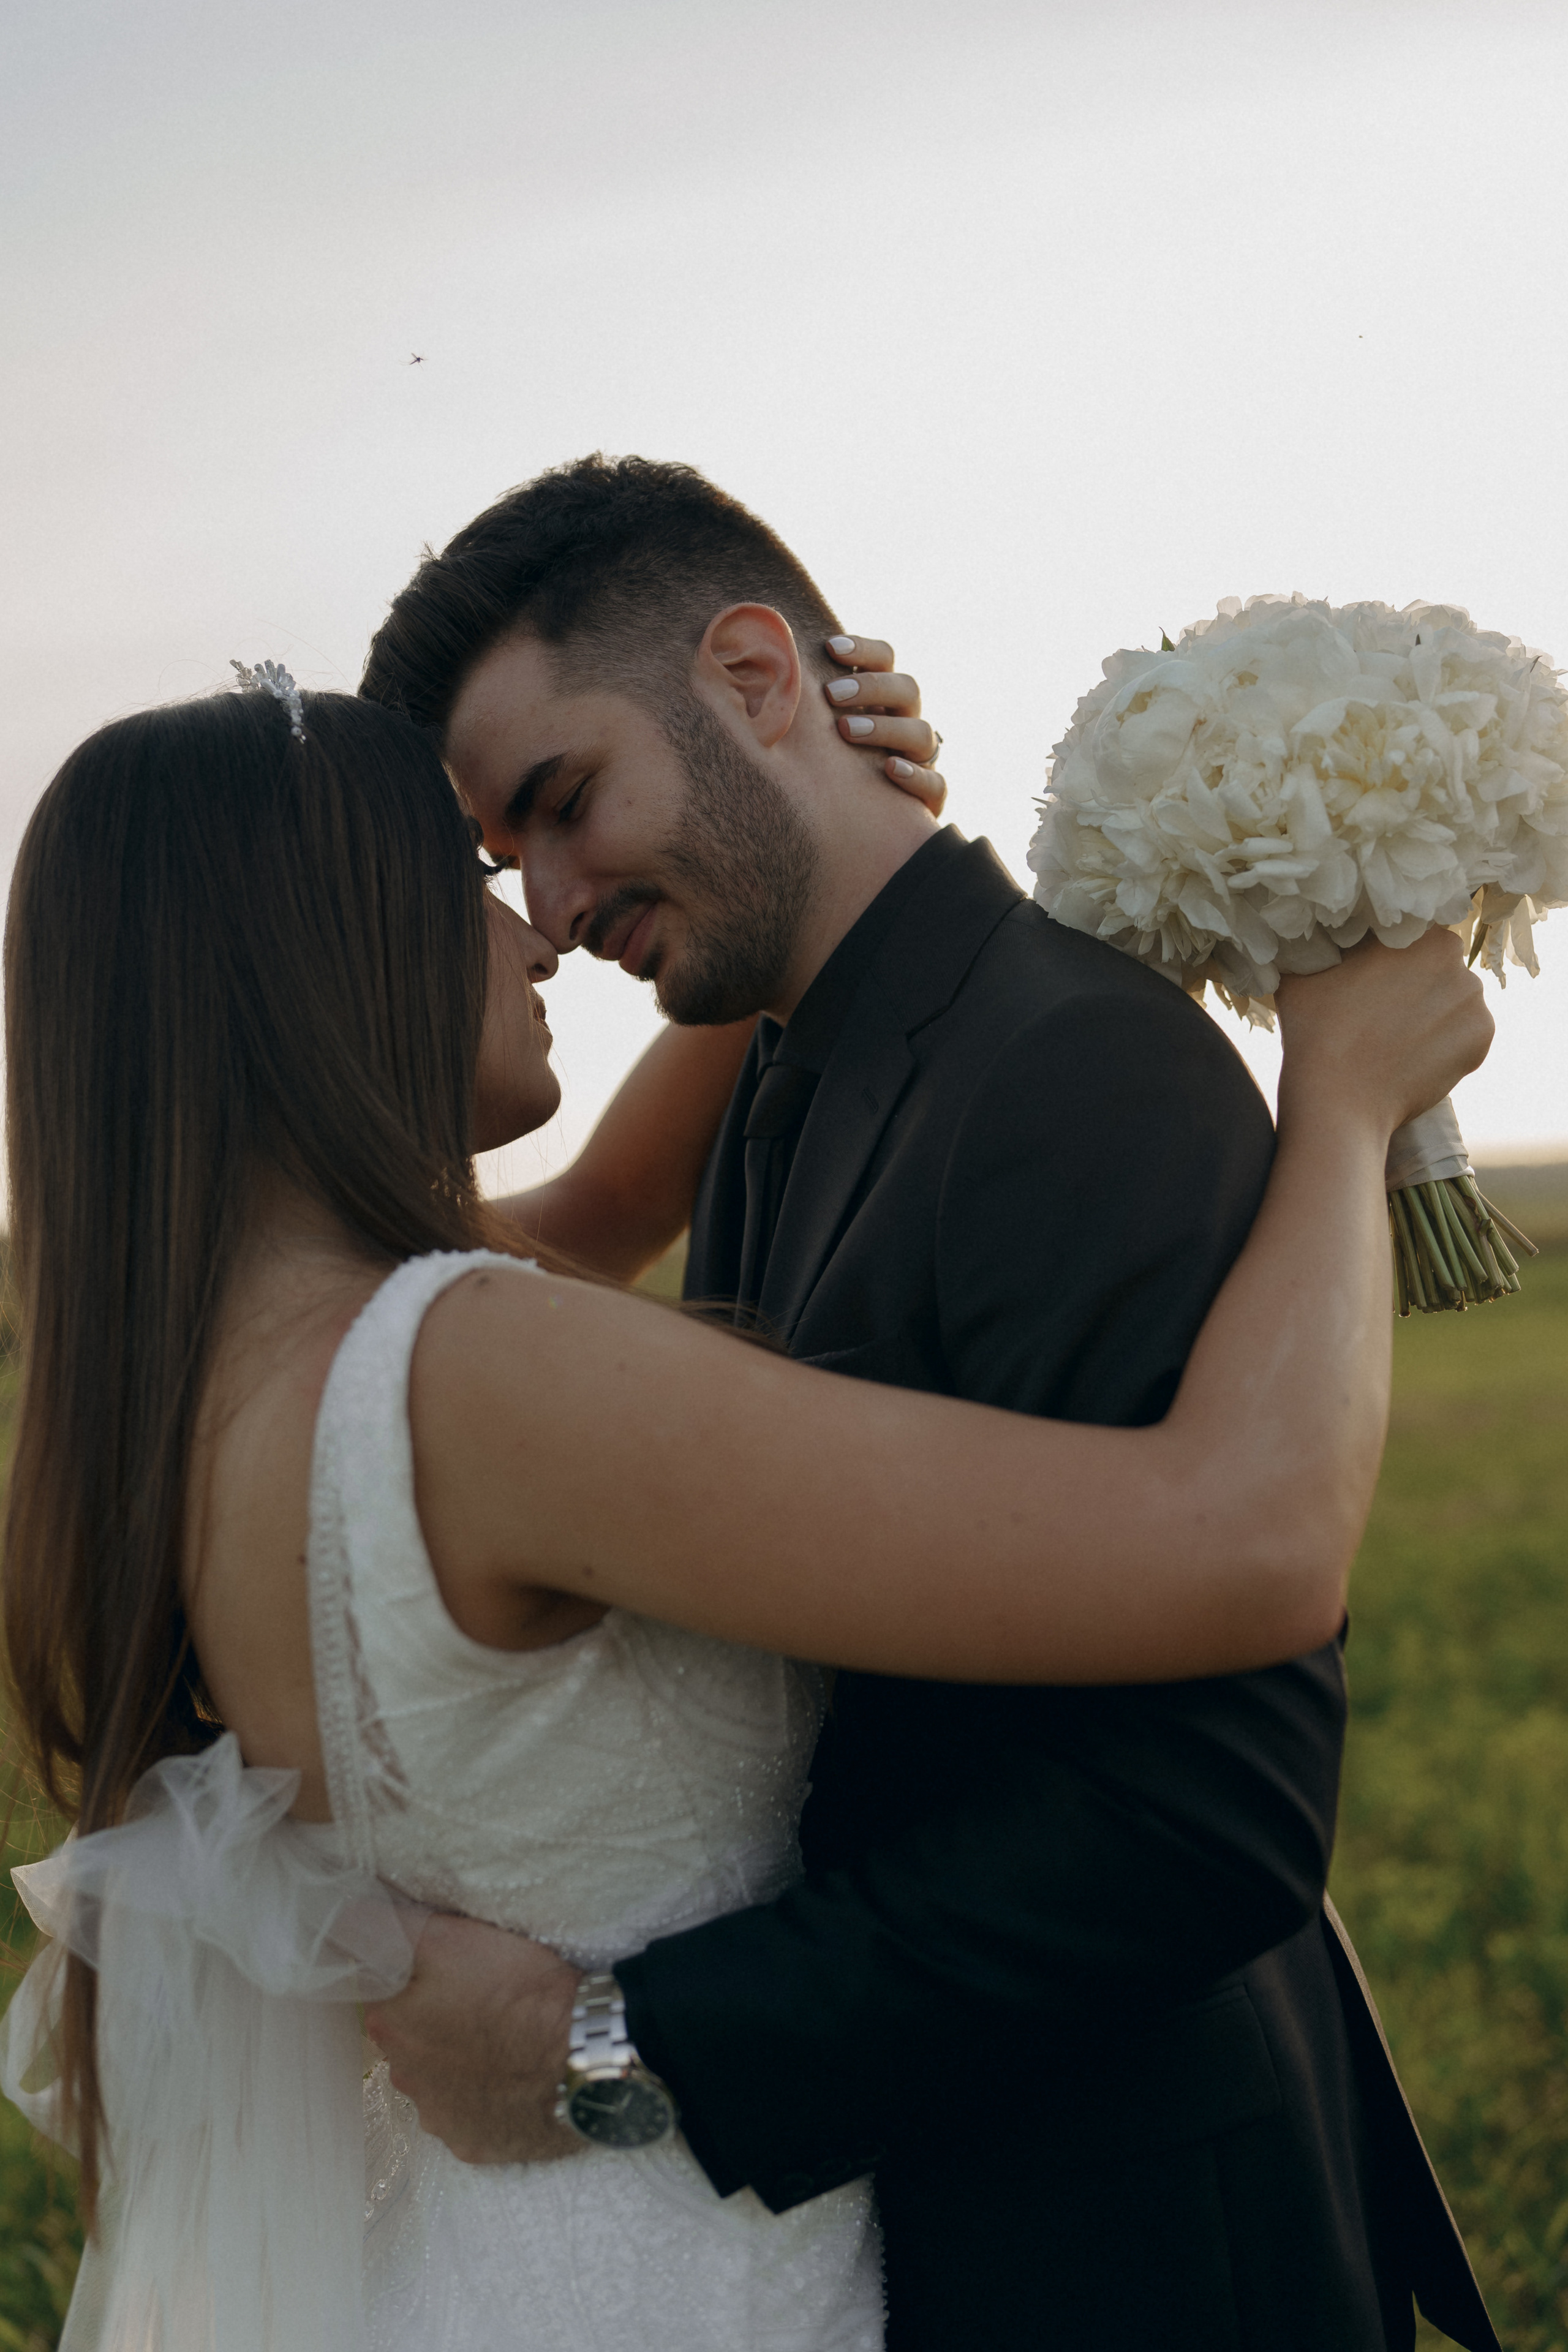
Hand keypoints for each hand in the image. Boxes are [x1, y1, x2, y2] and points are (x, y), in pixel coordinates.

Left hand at [363, 1912, 584, 2164]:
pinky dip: (485, 2098)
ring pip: (437, 2079)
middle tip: (480, 1997)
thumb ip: (387, 1927)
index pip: (383, 1994)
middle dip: (434, 2020)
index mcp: (391, 2026)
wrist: (582, 2055)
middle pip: (409, 2038)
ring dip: (458, 2061)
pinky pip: (470, 2116)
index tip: (445, 1970)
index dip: (413, 1978)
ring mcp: (440, 2119)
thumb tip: (336, 1921)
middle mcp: (404, 2079)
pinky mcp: (475, 2145)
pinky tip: (512, 2078)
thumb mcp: (449, 1937)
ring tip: (503, 2038)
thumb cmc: (516, 1991)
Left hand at [824, 634, 945, 813]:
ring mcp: (921, 759)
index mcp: (883, 697)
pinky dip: (915, 776)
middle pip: (908, 689)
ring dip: (885, 728)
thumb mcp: (817, 729)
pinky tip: (890, 770)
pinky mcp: (929, 797)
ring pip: (922, 733)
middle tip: (832, 694)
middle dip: (871, 687)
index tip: (830, 647)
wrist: (856, 822)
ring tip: (846, 731)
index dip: (863, 649)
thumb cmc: (826, 763)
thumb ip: (806, 702)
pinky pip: (935, 784)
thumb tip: (769, 668)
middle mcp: (907, 722)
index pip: (885, 659)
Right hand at [1277, 929, 1493, 1136]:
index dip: (1390, 957)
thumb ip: (1324, 946)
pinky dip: (1445, 1044)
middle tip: (1382, 1010)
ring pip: (1453, 1000)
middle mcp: (1456, 959)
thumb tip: (1325, 938)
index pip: (1410, 935)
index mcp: (1417, 932)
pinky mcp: (1481, 1040)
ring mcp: (1474, 1001)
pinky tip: (1412, 1056)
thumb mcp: (1305, 970)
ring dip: (1432, 1013)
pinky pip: (1464, 1033)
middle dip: (1416, 983)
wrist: (1338, 1100)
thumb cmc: (1316, 1032)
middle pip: (1437, 966)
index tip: (1371, 978)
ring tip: (1396, 1038)